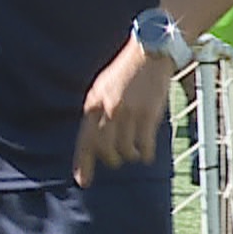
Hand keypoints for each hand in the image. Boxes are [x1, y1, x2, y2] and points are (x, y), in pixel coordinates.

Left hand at [73, 39, 173, 187]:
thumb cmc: (126, 72)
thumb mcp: (103, 87)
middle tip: (116, 160)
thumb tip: (93, 140)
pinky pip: (144, 145)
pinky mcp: (149, 114)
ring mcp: (129, 112)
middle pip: (103, 149)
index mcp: (93, 102)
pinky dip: (145, 154)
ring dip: (129, 156)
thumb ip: (97, 111)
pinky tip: (147, 154)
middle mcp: (108, 109)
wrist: (150, 52)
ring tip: (134, 154)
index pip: (84, 140)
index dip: (83, 163)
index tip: (82, 181)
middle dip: (110, 159)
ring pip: (124, 150)